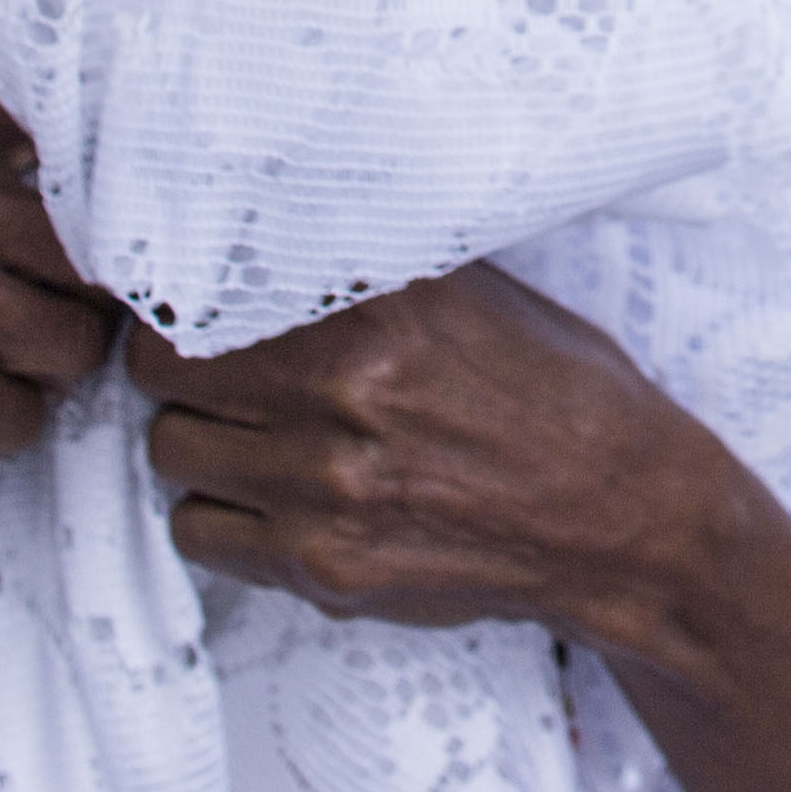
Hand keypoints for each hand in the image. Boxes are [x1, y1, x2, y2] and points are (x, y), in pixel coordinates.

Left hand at [136, 270, 790, 791]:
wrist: (626, 519)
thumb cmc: (558, 394)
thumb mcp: (477, 295)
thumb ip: (370, 269)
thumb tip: (270, 222)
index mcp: (379, 309)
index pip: (199, 292)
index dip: (183, 300)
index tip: (193, 305)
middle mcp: (345, 394)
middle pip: (164, 375)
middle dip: (183, 373)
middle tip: (220, 374)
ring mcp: (329, 490)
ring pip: (172, 457)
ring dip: (201, 446)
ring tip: (256, 439)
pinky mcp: (327, 569)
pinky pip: (202, 536)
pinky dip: (224, 519)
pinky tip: (279, 500)